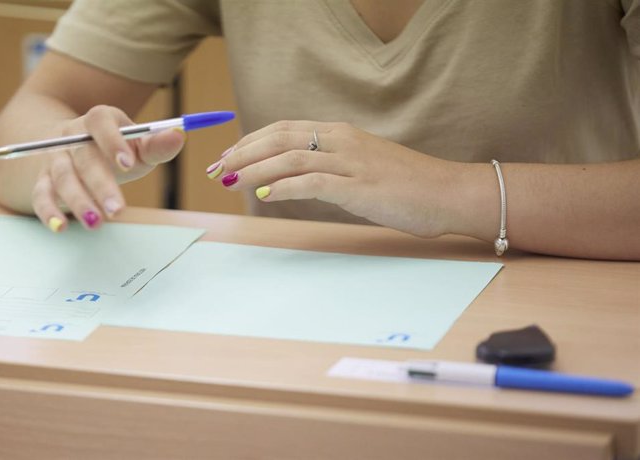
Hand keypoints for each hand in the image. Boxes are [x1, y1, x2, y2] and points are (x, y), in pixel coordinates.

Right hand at [32, 105, 185, 231]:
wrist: (74, 143)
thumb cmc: (117, 148)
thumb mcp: (139, 145)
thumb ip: (158, 144)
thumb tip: (179, 136)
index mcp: (99, 120)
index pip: (101, 123)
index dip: (113, 142)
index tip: (128, 165)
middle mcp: (73, 136)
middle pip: (84, 158)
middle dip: (101, 185)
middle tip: (117, 210)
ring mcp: (55, 158)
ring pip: (62, 178)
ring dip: (78, 201)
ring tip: (95, 223)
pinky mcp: (43, 179)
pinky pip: (41, 194)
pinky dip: (48, 211)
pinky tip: (61, 228)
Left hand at [207, 121, 463, 237]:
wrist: (447, 193)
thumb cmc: (407, 185)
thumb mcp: (362, 168)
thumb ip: (331, 169)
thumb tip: (295, 181)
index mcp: (340, 134)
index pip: (284, 129)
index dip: (251, 141)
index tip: (228, 156)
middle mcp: (341, 140)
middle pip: (280, 137)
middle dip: (243, 152)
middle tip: (217, 169)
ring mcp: (350, 161)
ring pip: (290, 157)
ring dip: (255, 169)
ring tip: (231, 182)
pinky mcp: (358, 186)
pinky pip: (312, 182)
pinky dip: (283, 187)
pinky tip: (263, 196)